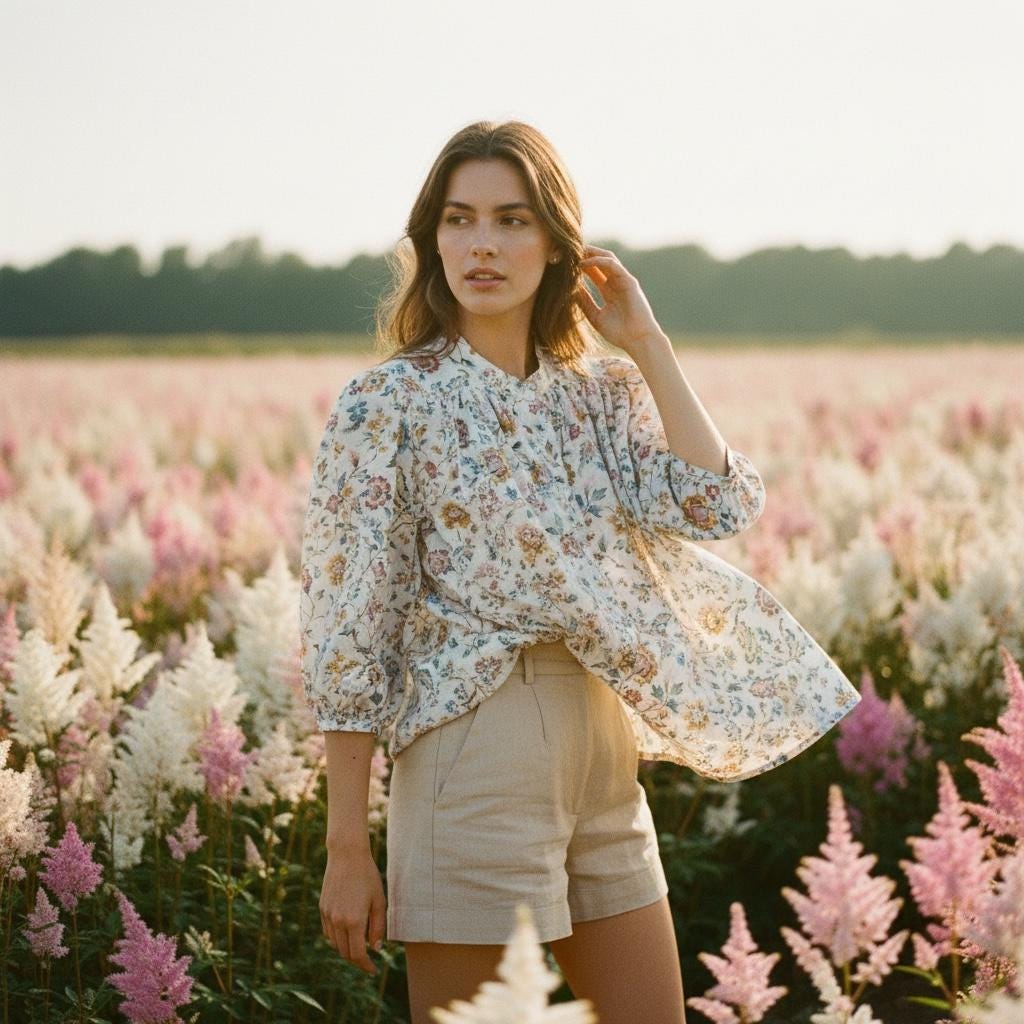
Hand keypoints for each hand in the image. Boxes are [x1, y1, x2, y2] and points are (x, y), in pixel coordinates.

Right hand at [320, 848, 385, 975]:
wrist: (346, 855)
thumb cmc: (367, 876)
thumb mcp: (379, 901)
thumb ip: (378, 927)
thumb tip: (375, 949)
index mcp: (354, 921)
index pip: (357, 954)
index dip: (365, 966)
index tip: (373, 970)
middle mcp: (338, 921)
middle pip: (345, 953)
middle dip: (357, 960)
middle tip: (368, 961)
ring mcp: (328, 915)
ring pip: (335, 944)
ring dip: (346, 950)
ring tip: (359, 947)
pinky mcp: (322, 908)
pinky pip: (328, 932)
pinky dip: (337, 939)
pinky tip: (347, 934)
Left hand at [574, 244, 666, 357]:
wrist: (637, 340)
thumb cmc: (619, 333)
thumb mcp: (595, 316)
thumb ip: (585, 303)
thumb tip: (571, 290)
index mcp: (609, 291)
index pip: (594, 272)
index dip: (581, 266)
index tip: (565, 263)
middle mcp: (617, 283)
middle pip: (600, 261)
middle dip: (585, 254)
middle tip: (568, 251)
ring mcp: (623, 281)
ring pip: (607, 258)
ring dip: (591, 253)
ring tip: (575, 252)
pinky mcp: (629, 281)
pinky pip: (612, 265)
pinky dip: (598, 261)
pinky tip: (584, 264)